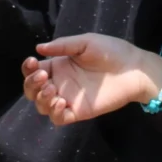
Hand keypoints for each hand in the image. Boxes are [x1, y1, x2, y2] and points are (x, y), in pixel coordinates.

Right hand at [21, 34, 161, 124]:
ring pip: (42, 106)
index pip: (34, 70)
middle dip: (31, 84)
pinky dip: (54, 112)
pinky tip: (60, 102)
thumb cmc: (111, 51)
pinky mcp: (78, 112)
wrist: (133, 69)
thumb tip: (38, 49)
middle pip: (33, 90)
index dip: (28, 68)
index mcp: (59, 65)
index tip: (33, 62)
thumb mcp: (85, 42)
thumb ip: (62, 46)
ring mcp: (68, 99)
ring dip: (40, 98)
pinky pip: (59, 118)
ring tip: (52, 89)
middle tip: (43, 77)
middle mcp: (60, 83)